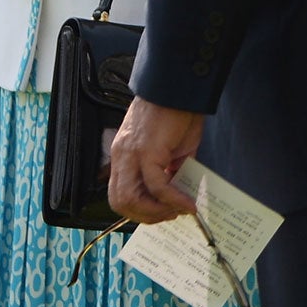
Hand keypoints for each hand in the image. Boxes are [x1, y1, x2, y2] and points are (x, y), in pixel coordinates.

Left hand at [109, 97, 204, 221]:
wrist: (177, 89)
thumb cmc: (175, 115)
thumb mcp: (168, 150)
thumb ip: (168, 172)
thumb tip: (176, 196)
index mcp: (123, 155)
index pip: (119, 194)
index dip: (139, 210)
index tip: (163, 211)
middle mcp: (122, 156)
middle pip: (119, 202)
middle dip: (146, 216)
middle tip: (170, 215)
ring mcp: (132, 154)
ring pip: (131, 199)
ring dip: (157, 212)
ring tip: (178, 210)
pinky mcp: (147, 152)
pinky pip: (158, 186)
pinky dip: (174, 199)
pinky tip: (188, 203)